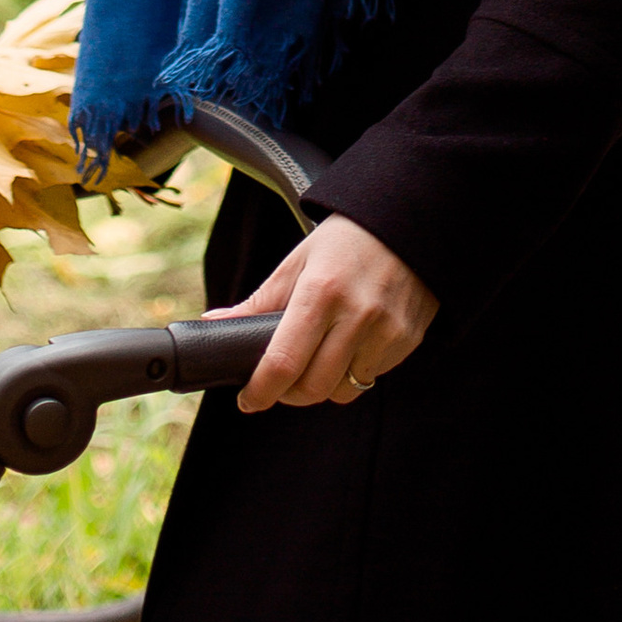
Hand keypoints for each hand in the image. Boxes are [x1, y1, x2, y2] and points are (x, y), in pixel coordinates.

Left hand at [212, 212, 437, 410]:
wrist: (407, 221)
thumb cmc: (346, 240)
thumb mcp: (297, 263)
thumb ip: (258, 302)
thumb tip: (214, 324)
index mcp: (321, 291)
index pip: (284, 362)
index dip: (260, 391)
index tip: (248, 399)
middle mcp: (356, 313)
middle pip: (312, 388)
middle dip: (288, 393)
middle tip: (281, 380)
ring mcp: (386, 329)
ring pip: (343, 391)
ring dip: (323, 385)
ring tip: (319, 357)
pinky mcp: (406, 340)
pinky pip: (371, 377)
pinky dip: (353, 372)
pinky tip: (351, 344)